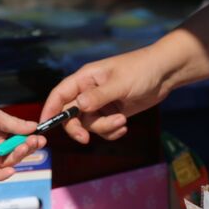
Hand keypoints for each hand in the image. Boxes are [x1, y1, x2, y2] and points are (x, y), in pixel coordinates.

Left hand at [0, 94, 44, 181]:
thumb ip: (14, 125)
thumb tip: (34, 127)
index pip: (18, 139)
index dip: (30, 140)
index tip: (40, 139)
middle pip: (13, 153)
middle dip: (25, 148)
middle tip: (33, 143)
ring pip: (4, 163)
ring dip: (16, 157)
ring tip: (22, 148)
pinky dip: (1, 175)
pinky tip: (11, 170)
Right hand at [40, 44, 173, 143]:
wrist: (164, 73)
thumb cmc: (141, 70)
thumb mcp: (120, 83)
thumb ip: (99, 96)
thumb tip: (78, 106)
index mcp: (85, 78)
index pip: (60, 94)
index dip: (50, 109)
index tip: (44, 126)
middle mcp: (89, 92)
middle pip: (71, 115)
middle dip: (77, 128)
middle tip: (86, 139)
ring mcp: (101, 104)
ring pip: (89, 124)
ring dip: (104, 128)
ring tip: (122, 121)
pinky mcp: (112, 113)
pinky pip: (104, 129)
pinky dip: (112, 131)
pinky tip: (124, 126)